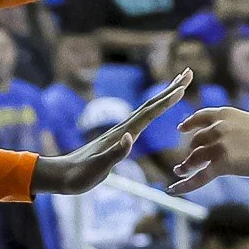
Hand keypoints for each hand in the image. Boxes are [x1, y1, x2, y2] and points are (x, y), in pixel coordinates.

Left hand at [30, 72, 188, 194]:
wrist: (60, 175)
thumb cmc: (78, 175)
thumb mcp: (97, 168)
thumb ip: (115, 154)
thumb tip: (130, 137)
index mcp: (122, 135)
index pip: (149, 114)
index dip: (166, 102)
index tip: (182, 88)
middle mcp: (123, 130)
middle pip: (151, 105)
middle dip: (170, 89)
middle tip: (188, 73)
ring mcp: (121, 133)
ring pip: (147, 110)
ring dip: (164, 97)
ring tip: (178, 86)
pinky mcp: (118, 139)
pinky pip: (142, 120)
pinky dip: (155, 111)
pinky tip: (157, 110)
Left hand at [169, 104, 248, 192]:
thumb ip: (239, 128)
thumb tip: (237, 139)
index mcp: (226, 114)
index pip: (201, 117)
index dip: (189, 124)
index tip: (181, 129)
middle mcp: (218, 127)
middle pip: (196, 141)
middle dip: (191, 151)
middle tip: (187, 161)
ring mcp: (219, 145)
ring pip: (194, 158)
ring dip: (185, 165)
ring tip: (180, 171)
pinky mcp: (223, 164)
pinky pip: (199, 177)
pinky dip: (185, 184)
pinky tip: (173, 189)